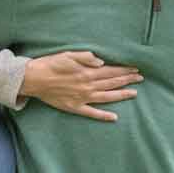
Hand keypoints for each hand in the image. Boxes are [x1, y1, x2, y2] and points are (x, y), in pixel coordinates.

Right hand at [21, 51, 142, 120]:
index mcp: (87, 72)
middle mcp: (87, 86)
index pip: (110, 71)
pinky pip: (92, 113)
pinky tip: (114, 118)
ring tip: (134, 93)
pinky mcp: (75, 107)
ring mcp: (82, 98)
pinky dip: (103, 116)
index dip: (124, 70)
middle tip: (140, 79)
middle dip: (127, 80)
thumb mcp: (68, 55)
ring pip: (106, 97)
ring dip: (121, 95)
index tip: (135, 69)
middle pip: (111, 83)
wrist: (33, 79)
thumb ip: (86, 57)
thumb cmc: (50, 64)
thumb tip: (102, 62)